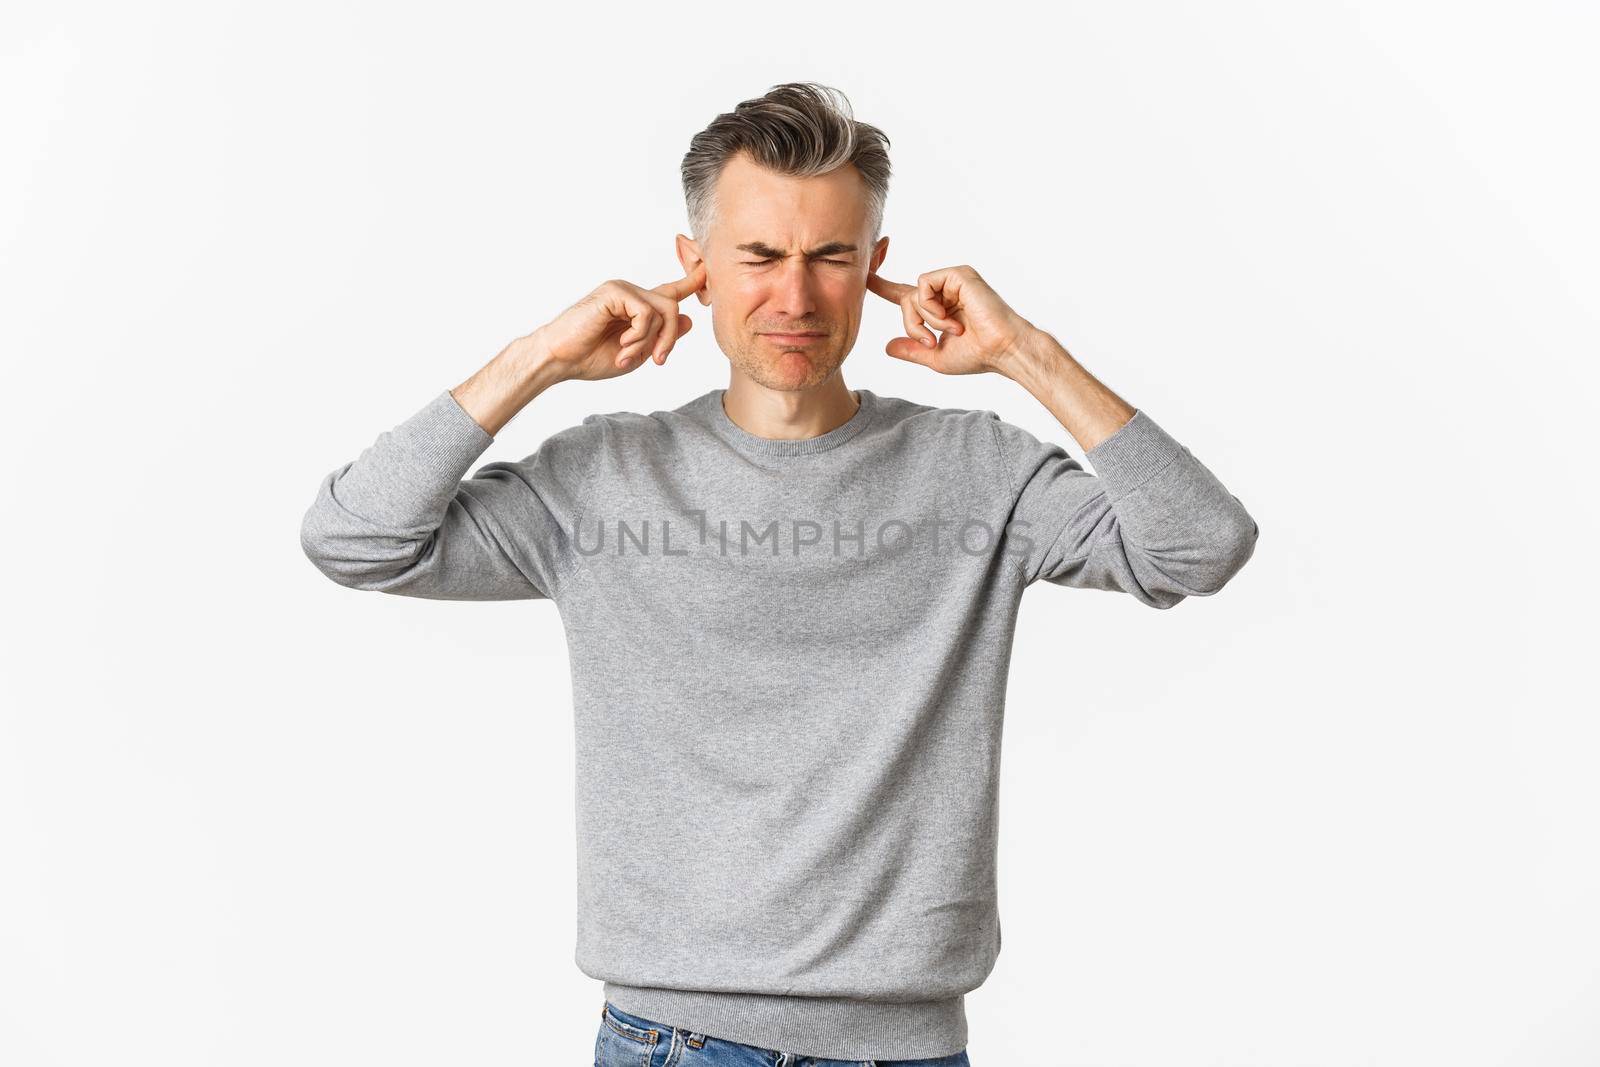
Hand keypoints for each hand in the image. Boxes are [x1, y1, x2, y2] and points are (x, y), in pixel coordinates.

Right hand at [529, 262, 705, 381]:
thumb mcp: (638, 353)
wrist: (561, 360)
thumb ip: (662, 336)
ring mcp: (624, 290)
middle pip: (673, 306)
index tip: (710, 267)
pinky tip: (622, 345)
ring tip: (628, 355)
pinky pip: (646, 313)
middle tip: (656, 361)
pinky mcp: (615, 292)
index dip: (694, 279)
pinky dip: (639, 335)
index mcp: (639, 306)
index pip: (673, 289)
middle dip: (669, 338)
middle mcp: (633, 293)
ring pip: (664, 310)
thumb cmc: (592, 358)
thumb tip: (688, 319)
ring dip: (651, 340)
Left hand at [866, 264, 1033, 374]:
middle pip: (905, 300)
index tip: (866, 277)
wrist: (1001, 351)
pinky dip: (930, 307)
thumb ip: (911, 350)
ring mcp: (951, 281)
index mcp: (939, 309)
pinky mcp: (957, 274)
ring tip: (950, 330)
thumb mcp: (935, 358)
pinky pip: (924, 285)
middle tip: (931, 341)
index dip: (883, 287)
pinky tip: (950, 318)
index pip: (905, 295)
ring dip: (923, 319)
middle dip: (911, 325)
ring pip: (913, 293)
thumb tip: (887, 347)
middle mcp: (944, 292)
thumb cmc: (977, 356)